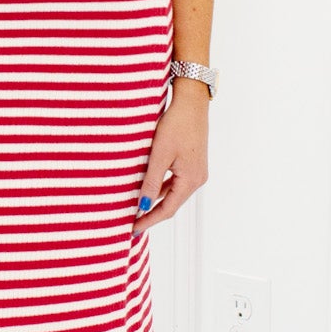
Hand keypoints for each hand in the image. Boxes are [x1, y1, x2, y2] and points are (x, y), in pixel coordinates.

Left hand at [132, 82, 210, 233]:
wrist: (192, 102)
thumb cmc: (177, 125)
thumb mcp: (159, 155)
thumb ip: (151, 182)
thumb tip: (143, 206)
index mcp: (191, 180)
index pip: (167, 210)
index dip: (149, 220)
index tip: (133, 229)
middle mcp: (197, 179)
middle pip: (172, 203)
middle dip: (152, 213)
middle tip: (133, 223)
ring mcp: (196, 171)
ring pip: (173, 192)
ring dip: (156, 200)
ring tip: (137, 207)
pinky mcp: (193, 163)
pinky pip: (175, 181)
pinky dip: (161, 186)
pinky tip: (147, 186)